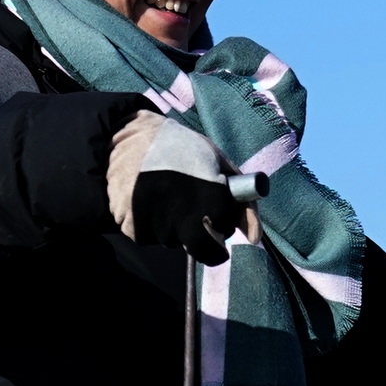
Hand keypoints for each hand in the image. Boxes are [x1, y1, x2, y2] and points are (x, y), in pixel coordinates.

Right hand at [109, 112, 236, 264]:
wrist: (132, 135)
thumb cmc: (184, 148)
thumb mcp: (221, 165)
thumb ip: (244, 204)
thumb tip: (255, 238)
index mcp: (211, 195)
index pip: (225, 229)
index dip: (223, 221)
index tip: (216, 211)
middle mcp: (183, 214)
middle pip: (201, 250)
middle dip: (204, 244)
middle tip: (197, 225)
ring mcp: (156, 221)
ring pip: (172, 241)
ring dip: (174, 229)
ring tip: (166, 198)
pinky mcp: (131, 224)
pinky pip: (147, 236)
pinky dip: (150, 225)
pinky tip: (148, 201)